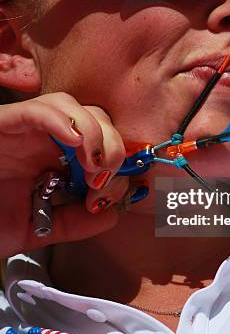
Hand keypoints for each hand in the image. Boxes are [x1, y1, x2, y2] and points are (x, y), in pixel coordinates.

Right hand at [0, 93, 128, 258]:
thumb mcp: (36, 229)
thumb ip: (72, 223)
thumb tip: (112, 215)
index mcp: (56, 158)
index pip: (100, 141)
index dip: (116, 160)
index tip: (110, 191)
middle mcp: (44, 138)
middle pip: (94, 116)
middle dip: (111, 144)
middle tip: (104, 177)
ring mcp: (24, 129)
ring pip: (70, 104)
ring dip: (92, 131)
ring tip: (92, 164)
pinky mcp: (4, 123)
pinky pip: (38, 110)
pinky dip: (62, 121)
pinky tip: (74, 144)